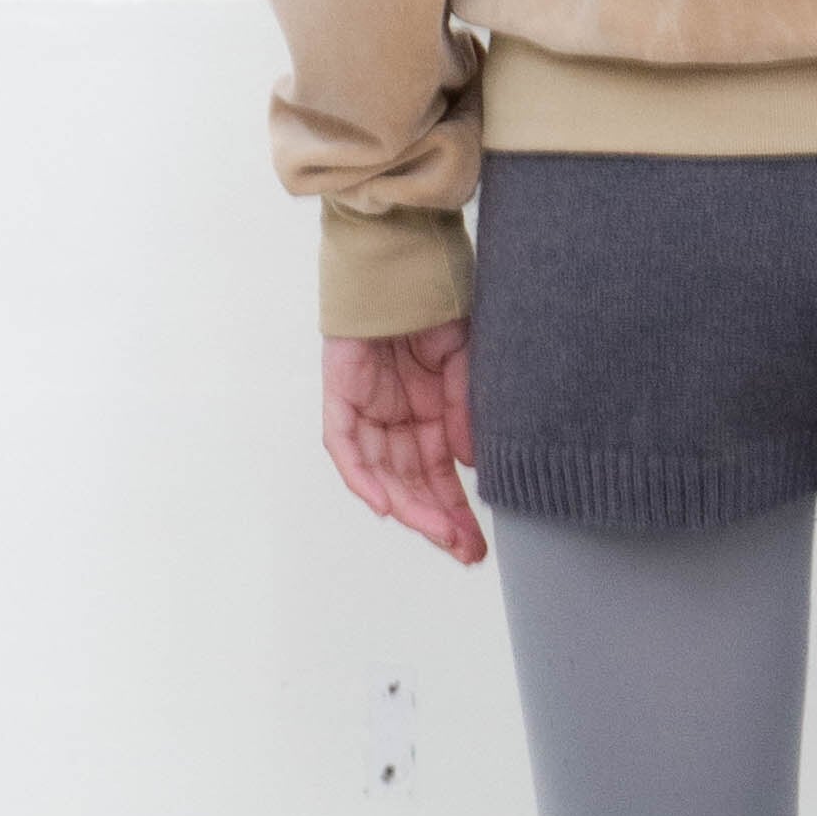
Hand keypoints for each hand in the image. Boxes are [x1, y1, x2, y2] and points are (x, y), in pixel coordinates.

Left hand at [322, 323, 486, 566]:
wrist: (400, 264)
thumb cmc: (434, 304)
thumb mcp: (464, 362)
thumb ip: (464, 411)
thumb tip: (469, 463)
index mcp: (429, 412)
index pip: (440, 473)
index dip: (457, 508)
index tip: (476, 542)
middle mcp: (397, 419)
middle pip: (414, 483)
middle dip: (439, 520)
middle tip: (465, 551)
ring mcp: (367, 411)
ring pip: (383, 475)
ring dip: (411, 507)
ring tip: (440, 535)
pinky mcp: (340, 398)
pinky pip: (346, 449)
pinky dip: (362, 478)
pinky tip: (386, 506)